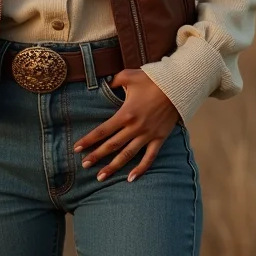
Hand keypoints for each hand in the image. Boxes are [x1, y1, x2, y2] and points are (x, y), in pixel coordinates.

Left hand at [73, 68, 179, 182]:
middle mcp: (135, 127)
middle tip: (84, 165)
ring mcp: (147, 135)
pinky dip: (141, 169)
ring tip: (100, 177)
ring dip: (113, 167)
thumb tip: (104, 82)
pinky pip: (149, 158)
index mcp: (125, 114)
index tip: (77, 148)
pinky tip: (131, 179)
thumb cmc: (152, 79)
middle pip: (112, 145)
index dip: (89, 140)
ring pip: (127, 155)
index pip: (103, 130)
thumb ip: (114, 80)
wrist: (178, 86)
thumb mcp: (129, 76)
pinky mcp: (159, 138)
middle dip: (96, 156)